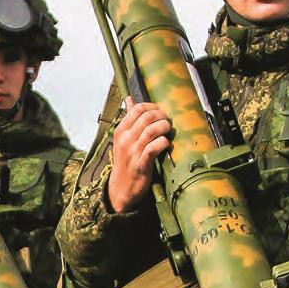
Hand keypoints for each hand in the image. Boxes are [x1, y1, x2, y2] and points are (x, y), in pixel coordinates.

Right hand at [106, 98, 171, 213]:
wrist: (121, 188)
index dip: (153, 107)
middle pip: (146, 117)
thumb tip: (129, 99)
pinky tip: (166, 145)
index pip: (137, 109)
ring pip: (151, 131)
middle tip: (167, 122)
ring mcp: (132, 152)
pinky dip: (163, 143)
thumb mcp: (123, 139)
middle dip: (161, 116)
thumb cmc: (126, 161)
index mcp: (120, 131)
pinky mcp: (141, 164)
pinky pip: (154, 148)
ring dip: (164, 128)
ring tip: (168, 131)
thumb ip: (129, 119)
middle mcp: (125, 140)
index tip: (159, 113)